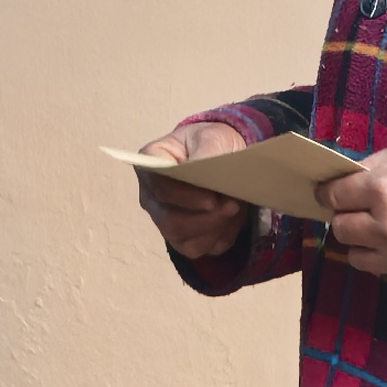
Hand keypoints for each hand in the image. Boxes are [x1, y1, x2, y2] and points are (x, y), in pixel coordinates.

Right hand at [136, 119, 255, 262]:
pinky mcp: (182, 239)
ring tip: (235, 208)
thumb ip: (206, 152)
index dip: (184, 197)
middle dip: (205, 218)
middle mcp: (152, 198)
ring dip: (215, 227)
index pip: (159, 188)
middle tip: (232, 205)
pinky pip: (199, 249)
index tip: (212, 200)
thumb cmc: (211, 144)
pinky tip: (232, 220)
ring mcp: (164, 221)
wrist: (224, 158)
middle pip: (169, 221)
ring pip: (183, 239)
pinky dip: (220, 237)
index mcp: (150, 168)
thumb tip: (202, 170)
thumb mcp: (212, 137)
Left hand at [323, 137, 386, 288]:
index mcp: (382, 189)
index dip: (329, 193)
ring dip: (362, 242)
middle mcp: (385, 226)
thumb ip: (377, 164)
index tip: (329, 193)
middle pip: (340, 228)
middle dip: (346, 216)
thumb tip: (349, 176)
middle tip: (358, 210)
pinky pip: (385, 268)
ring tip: (378, 230)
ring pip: (355, 255)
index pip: (334, 196)